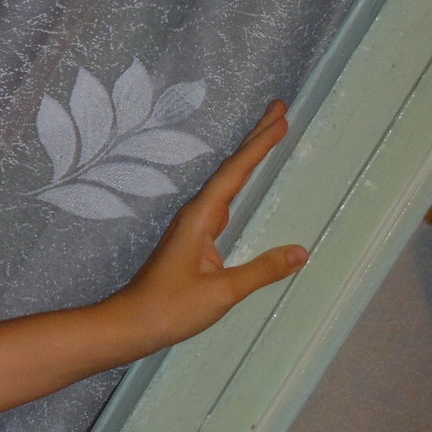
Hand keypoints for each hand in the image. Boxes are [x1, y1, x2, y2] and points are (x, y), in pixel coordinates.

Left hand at [113, 103, 306, 354]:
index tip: (280, 118)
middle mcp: (196, 214)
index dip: (259, 145)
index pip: (235, 172)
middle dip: (256, 138)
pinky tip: (245, 183)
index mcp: (200, 218)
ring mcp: (194, 225)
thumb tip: (300, 252)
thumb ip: (261, 270)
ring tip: (270, 134)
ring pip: (227, 182)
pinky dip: (240, 182)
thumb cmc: (170, 308)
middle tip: (280, 109)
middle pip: (231, 168)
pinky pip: (224, 201)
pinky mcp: (194, 239)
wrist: (131, 323)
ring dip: (249, 157)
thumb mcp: (222, 292)